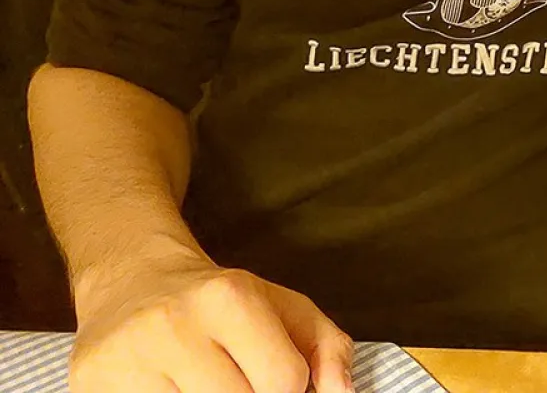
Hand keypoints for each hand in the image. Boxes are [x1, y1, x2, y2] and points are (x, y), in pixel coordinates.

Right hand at [70, 247, 352, 392]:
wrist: (132, 279)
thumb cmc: (220, 302)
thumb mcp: (283, 306)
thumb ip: (327, 347)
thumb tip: (341, 392)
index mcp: (227, 297)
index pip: (282, 379)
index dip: (290, 391)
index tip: (282, 383)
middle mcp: (171, 325)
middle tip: (242, 382)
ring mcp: (124, 361)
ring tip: (210, 384)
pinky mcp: (91, 387)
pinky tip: (178, 392)